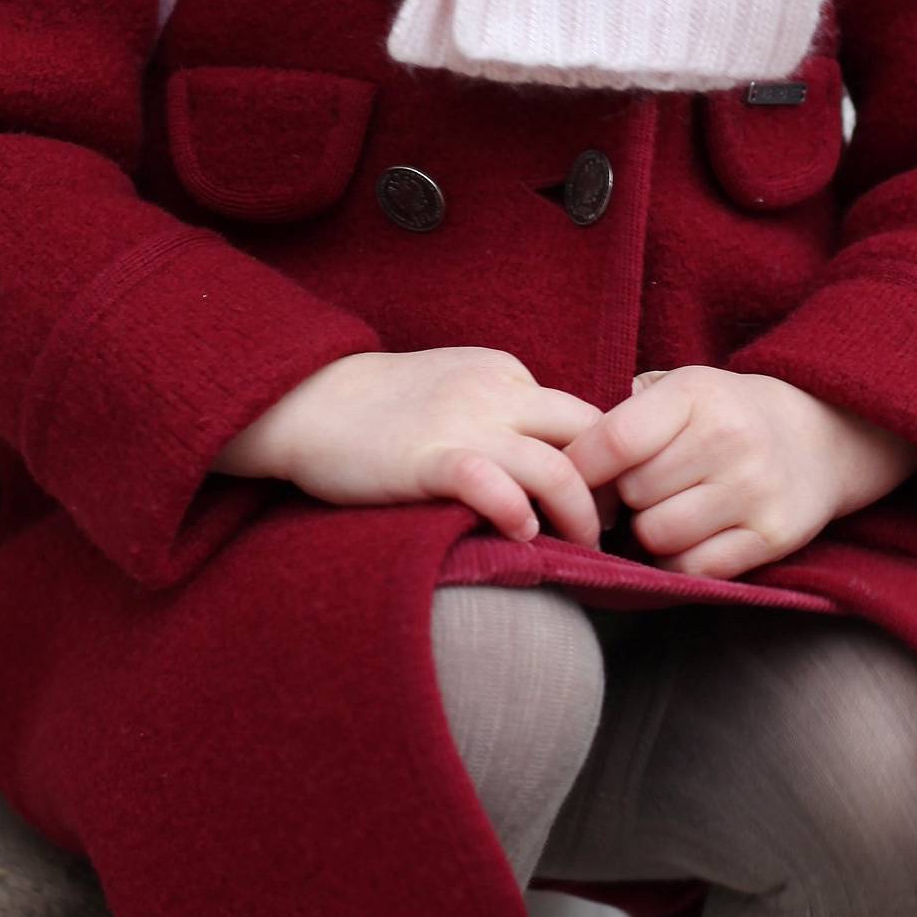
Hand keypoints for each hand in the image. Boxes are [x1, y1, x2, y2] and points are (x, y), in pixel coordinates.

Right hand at [215, 346, 607, 546]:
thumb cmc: (380, 408)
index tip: (604, 496)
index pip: (581, 414)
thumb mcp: (456, 386)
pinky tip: (521, 535)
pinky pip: (493, 485)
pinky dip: (519, 514)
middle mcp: (495, 391)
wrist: (305, 402)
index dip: (603, 459)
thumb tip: (551, 459)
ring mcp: (463, 424)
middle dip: (610, 486)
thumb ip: (502, 409)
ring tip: (581, 545)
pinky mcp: (428, 460)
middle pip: (589, 434)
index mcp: (505, 371)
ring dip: (580, 514)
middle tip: (610, 525)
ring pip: (556, 466)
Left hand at [564, 367, 916, 578]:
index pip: (613, 441)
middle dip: (622, 499)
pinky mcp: (774, 535)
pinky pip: (695, 568)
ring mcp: (756, 490)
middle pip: (632, 495)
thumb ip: (624, 415)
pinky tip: (692, 538)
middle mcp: (730, 439)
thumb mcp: (680, 390)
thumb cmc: (726, 415)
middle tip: (639, 491)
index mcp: (696, 394)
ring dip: (650, 533)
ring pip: (658, 536)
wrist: (822, 436)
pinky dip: (681, 561)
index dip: (579, 470)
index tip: (571, 481)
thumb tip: (558, 461)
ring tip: (668, 511)